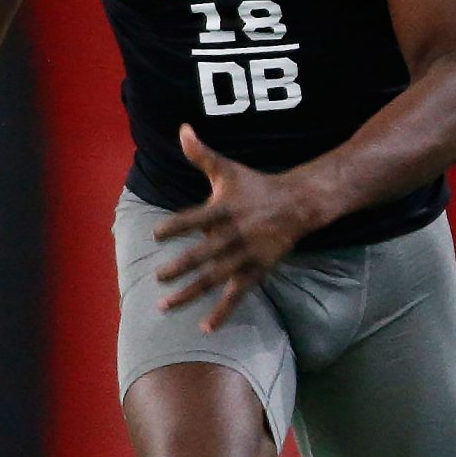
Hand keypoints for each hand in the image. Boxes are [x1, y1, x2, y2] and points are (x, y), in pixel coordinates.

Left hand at [154, 125, 319, 331]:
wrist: (298, 204)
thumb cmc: (255, 186)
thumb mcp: (228, 169)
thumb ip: (201, 155)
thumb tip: (181, 128)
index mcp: (224, 210)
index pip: (196, 219)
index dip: (176, 227)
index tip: (156, 235)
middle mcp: (234, 235)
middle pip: (204, 254)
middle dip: (181, 267)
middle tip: (158, 278)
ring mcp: (245, 256)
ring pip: (215, 279)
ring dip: (190, 294)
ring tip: (164, 307)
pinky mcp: (256, 271)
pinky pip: (237, 295)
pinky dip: (222, 312)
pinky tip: (205, 327)